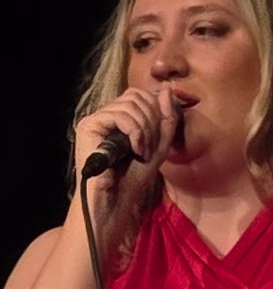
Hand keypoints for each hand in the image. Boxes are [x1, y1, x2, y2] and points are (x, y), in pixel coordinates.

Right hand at [71, 87, 180, 252]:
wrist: (117, 199)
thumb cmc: (135, 176)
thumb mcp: (160, 145)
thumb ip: (167, 118)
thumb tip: (167, 89)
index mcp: (122, 118)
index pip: (142, 95)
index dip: (157, 110)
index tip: (158, 137)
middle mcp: (107, 115)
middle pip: (137, 95)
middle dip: (153, 119)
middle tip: (150, 145)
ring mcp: (97, 119)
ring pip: (131, 104)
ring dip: (145, 129)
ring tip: (142, 151)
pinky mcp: (89, 126)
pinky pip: (120, 114)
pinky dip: (135, 131)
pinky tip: (135, 149)